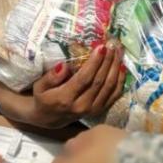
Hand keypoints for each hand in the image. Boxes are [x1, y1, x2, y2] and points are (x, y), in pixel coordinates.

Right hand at [0, 43, 126, 129]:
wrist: (49, 118)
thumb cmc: (44, 97)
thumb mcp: (39, 87)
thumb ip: (50, 77)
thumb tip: (64, 66)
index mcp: (65, 99)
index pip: (84, 79)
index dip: (94, 63)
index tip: (101, 47)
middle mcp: (81, 106)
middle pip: (99, 81)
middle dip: (108, 61)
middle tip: (113, 44)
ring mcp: (93, 110)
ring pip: (109, 87)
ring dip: (116, 67)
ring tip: (119, 50)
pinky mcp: (100, 110)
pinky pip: (114, 94)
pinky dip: (120, 80)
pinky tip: (122, 66)